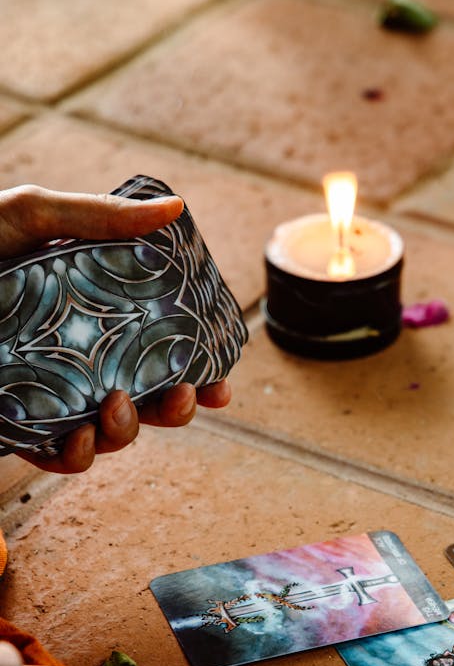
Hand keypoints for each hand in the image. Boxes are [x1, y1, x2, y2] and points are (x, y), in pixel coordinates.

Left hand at [0, 186, 231, 472]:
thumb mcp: (32, 216)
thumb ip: (100, 215)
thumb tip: (176, 208)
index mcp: (97, 315)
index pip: (161, 348)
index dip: (199, 370)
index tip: (222, 381)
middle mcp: (81, 358)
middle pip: (150, 399)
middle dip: (179, 409)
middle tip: (184, 395)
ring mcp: (52, 394)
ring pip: (114, 433)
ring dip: (131, 431)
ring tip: (118, 406)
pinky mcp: (18, 424)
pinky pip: (61, 456)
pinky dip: (79, 456)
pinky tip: (78, 437)